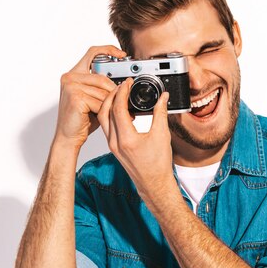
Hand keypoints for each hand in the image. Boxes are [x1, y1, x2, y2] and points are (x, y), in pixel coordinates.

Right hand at [54, 45, 126, 149]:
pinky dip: (104, 111)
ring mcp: (71, 86)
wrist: (68, 137)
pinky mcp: (75, 97)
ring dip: (111, 103)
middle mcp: (70, 77)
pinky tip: (102, 118)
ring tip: (114, 112)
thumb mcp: (95, 99)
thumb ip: (104, 88)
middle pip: (103, 77)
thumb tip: (126, 82)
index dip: (108, 50)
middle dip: (115, 91)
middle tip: (124, 100)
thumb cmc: (82, 119)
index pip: (92, 53)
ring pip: (103, 91)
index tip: (122, 54)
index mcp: (74, 74)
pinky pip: (99, 102)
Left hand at [97, 78, 178, 207]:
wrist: (153, 184)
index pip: (117, 108)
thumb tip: (162, 98)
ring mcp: (112, 146)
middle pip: (105, 111)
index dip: (122, 92)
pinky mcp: (114, 148)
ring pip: (104, 119)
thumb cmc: (158, 166)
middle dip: (112, 94)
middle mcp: (115, 143)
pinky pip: (108, 126)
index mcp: (126, 139)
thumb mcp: (162, 135)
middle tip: (121, 86)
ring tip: (120, 95)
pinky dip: (111, 114)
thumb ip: (161, 113)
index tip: (128, 84)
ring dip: (109, 104)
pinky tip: (121, 110)